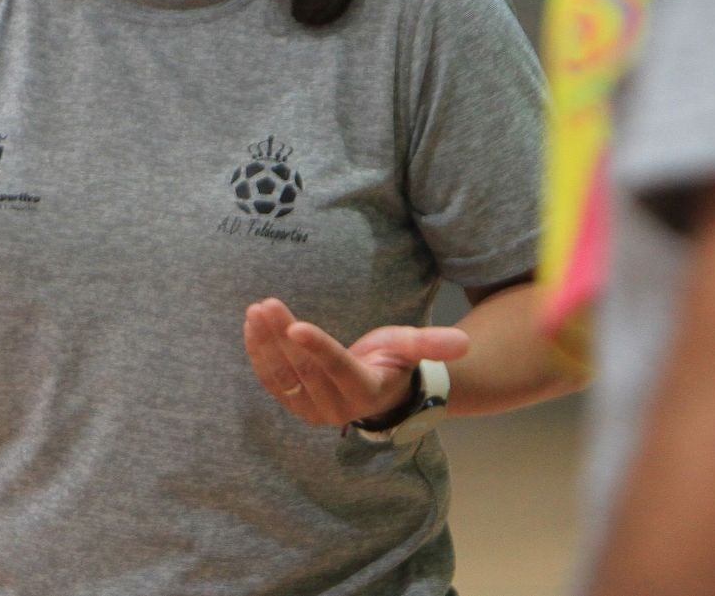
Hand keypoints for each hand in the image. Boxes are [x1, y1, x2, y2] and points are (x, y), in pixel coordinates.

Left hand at [243, 298, 470, 427]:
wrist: (376, 389)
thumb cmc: (393, 361)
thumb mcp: (410, 347)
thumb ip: (431, 344)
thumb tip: (463, 343)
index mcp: (366, 392)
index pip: (339, 369)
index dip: (318, 349)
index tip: (296, 326)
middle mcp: (337, 407)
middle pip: (304, 369)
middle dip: (282, 336)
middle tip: (266, 304)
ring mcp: (312, 409)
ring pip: (284, 375)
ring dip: (265, 343)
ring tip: (255, 311)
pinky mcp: (294, 404)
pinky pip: (272, 380)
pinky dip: (259, 354)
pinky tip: (251, 327)